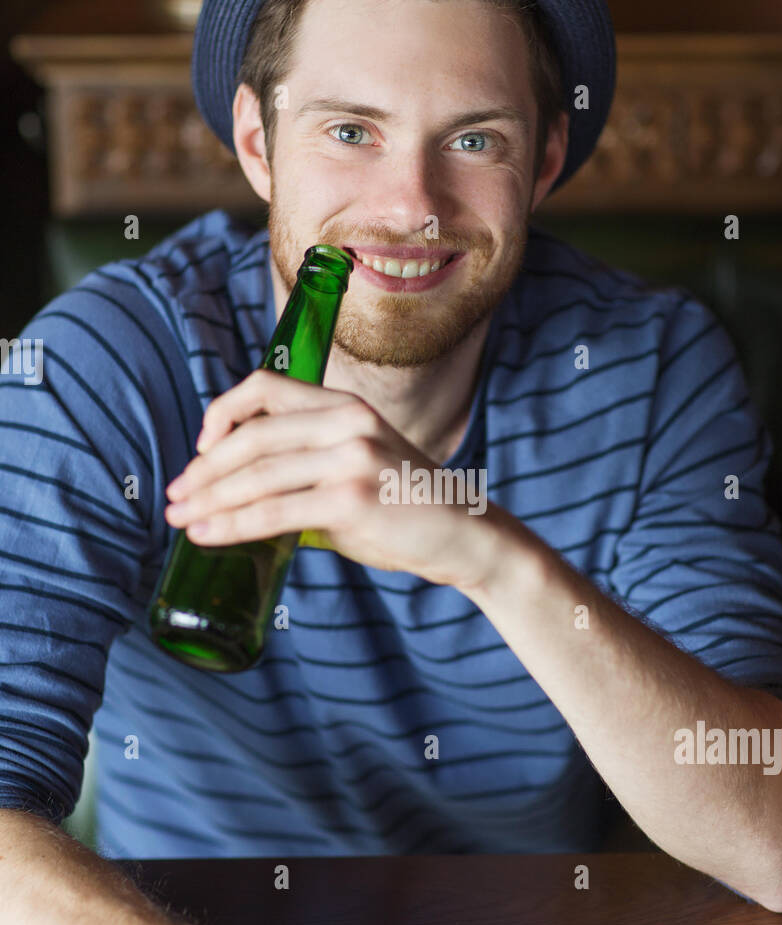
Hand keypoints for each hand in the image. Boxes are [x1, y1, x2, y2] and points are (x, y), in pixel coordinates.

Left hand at [164, 371, 501, 590]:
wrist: (463, 536)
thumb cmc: (403, 509)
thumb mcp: (355, 468)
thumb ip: (305, 468)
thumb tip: (239, 493)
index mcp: (344, 406)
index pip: (265, 388)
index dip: (221, 413)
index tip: (199, 447)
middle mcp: (346, 422)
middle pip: (251, 437)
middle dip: (203, 470)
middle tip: (175, 496)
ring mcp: (350, 458)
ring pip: (256, 476)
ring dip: (209, 500)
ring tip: (181, 520)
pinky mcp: (351, 499)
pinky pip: (274, 512)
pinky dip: (233, 525)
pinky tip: (208, 536)